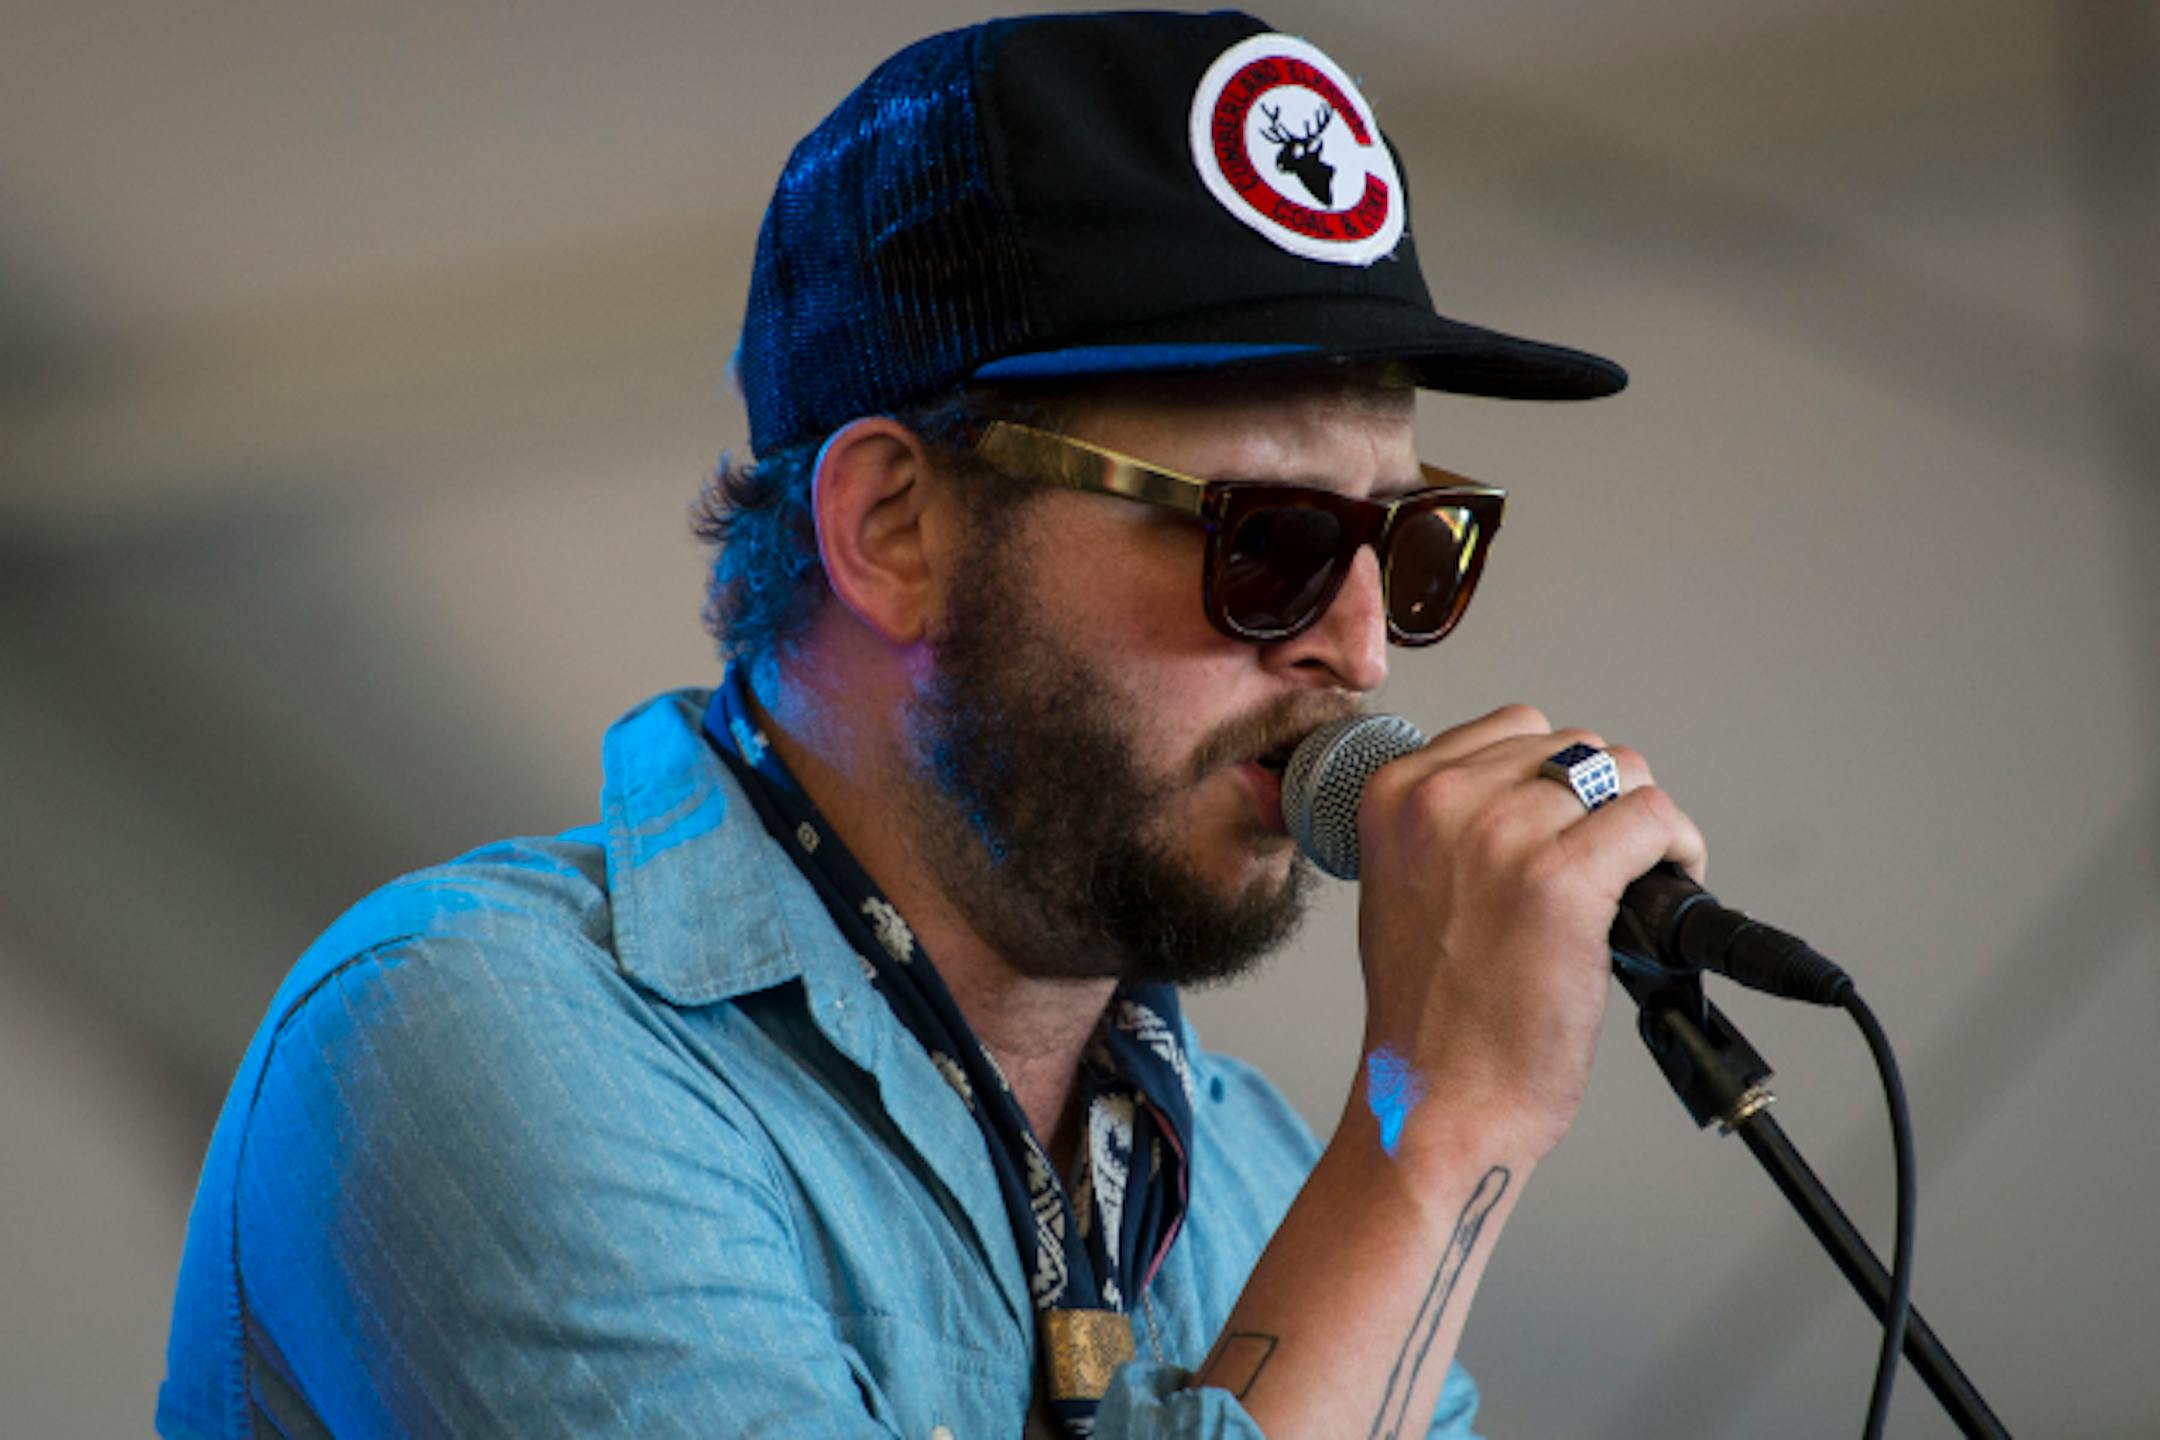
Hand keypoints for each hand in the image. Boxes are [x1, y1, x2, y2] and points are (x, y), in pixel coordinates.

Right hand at [1349, 704, 1706, 1168]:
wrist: (1435, 1099)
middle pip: (1572, 745)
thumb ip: (1449, 824)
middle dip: (1600, 801)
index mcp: (1395, 793)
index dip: (1553, 778)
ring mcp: (1503, 834)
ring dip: (1641, 821)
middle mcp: (1443, 800)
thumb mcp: (1402, 885)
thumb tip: (1535, 793)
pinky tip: (1670, 883)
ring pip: (1621, 772)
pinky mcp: (1563, 879)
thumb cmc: (1426, 1014)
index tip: (1566, 823)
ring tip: (1637, 877)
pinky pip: (1653, 818)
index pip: (1510, 728)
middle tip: (1606, 861)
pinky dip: (1678, 848)